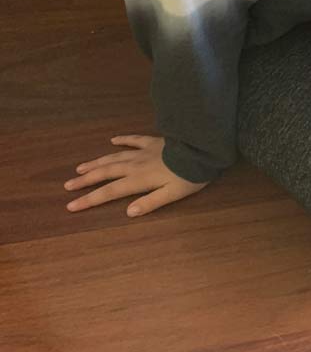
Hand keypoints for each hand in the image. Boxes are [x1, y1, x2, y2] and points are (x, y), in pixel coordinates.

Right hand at [64, 134, 209, 217]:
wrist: (203, 149)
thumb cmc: (190, 175)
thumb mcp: (173, 194)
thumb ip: (151, 203)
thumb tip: (128, 212)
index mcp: (139, 179)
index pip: (109, 192)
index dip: (89, 199)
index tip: (71, 206)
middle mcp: (136, 164)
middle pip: (106, 172)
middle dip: (86, 180)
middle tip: (67, 185)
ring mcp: (144, 151)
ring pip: (115, 157)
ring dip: (97, 162)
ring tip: (81, 167)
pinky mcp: (154, 141)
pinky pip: (135, 139)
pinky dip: (123, 140)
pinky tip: (113, 140)